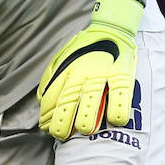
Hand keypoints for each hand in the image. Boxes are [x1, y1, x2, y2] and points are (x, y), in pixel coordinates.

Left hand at [37, 0, 142, 139]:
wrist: (111, 28)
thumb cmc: (83, 50)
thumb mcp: (61, 60)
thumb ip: (50, 80)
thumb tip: (42, 102)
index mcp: (64, 72)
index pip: (51, 100)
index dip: (47, 118)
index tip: (48, 129)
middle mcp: (80, 73)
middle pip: (67, 103)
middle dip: (62, 124)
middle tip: (63, 135)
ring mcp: (101, 74)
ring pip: (92, 101)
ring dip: (87, 120)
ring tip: (85, 130)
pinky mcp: (122, 74)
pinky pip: (120, 95)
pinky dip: (118, 111)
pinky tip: (116, 121)